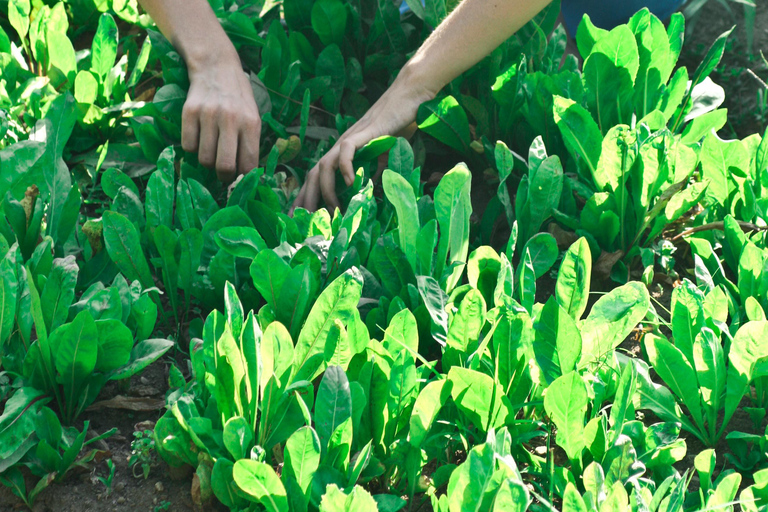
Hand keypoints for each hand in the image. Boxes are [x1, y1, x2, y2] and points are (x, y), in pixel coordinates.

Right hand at [182, 54, 260, 181]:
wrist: (216, 65)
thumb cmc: (238, 97)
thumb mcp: (253, 115)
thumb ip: (250, 142)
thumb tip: (246, 174)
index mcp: (251, 123)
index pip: (248, 163)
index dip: (244, 177)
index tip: (240, 178)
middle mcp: (230, 119)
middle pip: (224, 165)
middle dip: (224, 176)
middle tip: (223, 173)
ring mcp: (208, 115)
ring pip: (204, 158)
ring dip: (207, 162)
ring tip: (212, 153)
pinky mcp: (189, 112)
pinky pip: (188, 146)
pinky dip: (193, 148)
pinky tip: (199, 138)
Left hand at [291, 69, 433, 212]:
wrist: (409, 96)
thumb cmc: (397, 124)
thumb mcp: (384, 156)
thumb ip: (375, 171)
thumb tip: (371, 190)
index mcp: (343, 153)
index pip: (318, 176)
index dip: (308, 196)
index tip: (300, 216)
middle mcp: (340, 147)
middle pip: (313, 173)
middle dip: (306, 198)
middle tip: (303, 221)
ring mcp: (349, 138)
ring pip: (324, 164)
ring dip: (325, 189)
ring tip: (333, 209)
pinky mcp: (363, 132)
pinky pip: (346, 151)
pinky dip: (345, 168)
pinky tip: (350, 184)